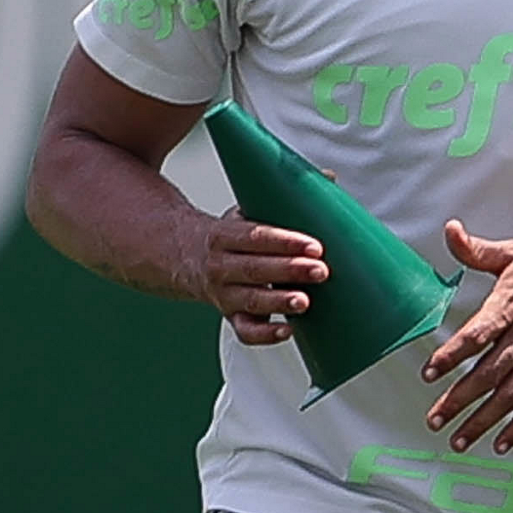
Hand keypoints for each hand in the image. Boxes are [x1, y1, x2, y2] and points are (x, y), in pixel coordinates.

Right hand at [196, 208, 327, 344]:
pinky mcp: (230, 315)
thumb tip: (328, 178)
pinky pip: (245, 331)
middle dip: (290, 270)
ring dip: (279, 302)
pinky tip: (287, 330)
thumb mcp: (247, 208)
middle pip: (255, 269)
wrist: (184, 257)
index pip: (256, 237)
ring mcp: (223, 293)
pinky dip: (265, 334)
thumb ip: (285, 197)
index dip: (285, 242)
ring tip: (305, 301)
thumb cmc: (229, 233)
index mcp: (224, 235)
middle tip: (320, 270)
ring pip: (250, 301)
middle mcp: (220, 266)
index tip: (314, 245)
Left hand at [422, 219, 512, 454]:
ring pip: (508, 396)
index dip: (451, 356)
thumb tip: (452, 232)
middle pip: (487, 375)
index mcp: (511, 307)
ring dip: (482, 420)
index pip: (476, 336)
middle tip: (435, 417)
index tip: (430, 372)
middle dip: (458, 399)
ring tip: (459, 438)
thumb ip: (477, 250)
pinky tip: (502, 441)